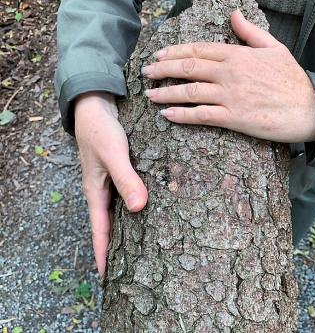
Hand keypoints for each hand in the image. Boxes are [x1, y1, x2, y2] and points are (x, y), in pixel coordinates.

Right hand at [75, 92, 147, 276]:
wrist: (97, 107)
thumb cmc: (101, 130)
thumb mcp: (113, 155)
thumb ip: (126, 179)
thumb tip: (139, 208)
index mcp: (96, 192)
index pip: (99, 230)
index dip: (104, 253)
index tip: (108, 278)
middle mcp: (103, 191)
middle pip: (108, 226)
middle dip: (115, 248)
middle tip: (128, 270)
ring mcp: (111, 183)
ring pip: (118, 213)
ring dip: (125, 230)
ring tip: (139, 248)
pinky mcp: (120, 174)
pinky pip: (126, 197)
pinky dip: (134, 209)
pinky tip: (147, 213)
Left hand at [143, 10, 314, 142]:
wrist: (310, 108)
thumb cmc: (292, 80)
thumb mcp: (274, 48)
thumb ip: (250, 32)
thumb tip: (234, 15)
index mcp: (238, 55)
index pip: (198, 49)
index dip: (175, 51)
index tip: (158, 55)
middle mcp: (229, 73)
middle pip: (188, 67)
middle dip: (164, 69)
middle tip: (147, 72)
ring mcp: (230, 95)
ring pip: (190, 91)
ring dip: (166, 93)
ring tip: (150, 94)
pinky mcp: (233, 117)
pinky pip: (201, 115)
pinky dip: (182, 115)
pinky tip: (167, 114)